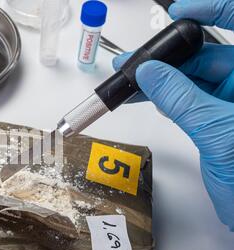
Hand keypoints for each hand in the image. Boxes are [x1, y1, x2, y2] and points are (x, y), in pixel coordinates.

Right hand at [113, 0, 233, 229]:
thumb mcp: (217, 132)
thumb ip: (181, 98)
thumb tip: (151, 73)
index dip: (211, 10)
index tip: (181, 12)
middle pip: (211, 55)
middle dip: (171, 56)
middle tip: (138, 60)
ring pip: (196, 80)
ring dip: (163, 80)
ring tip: (131, 81)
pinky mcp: (223, 122)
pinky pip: (192, 101)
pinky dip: (169, 98)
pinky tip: (148, 96)